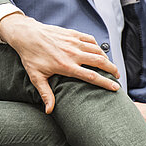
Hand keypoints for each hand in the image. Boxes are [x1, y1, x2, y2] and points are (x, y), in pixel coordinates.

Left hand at [0, 14, 119, 113]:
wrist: (27, 34)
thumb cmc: (30, 56)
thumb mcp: (36, 77)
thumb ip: (46, 93)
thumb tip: (49, 111)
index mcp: (66, 66)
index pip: (92, 76)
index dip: (106, 82)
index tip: (116, 88)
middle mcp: (73, 54)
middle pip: (100, 62)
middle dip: (112, 69)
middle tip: (118, 76)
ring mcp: (74, 42)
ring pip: (97, 50)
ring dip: (106, 58)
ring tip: (110, 66)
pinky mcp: (72, 34)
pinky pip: (90, 39)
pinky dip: (97, 46)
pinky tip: (98, 51)